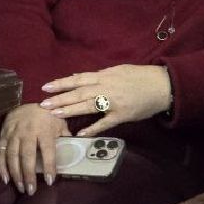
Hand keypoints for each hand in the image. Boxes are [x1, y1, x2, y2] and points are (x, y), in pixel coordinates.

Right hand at [0, 103, 65, 194]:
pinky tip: (6, 179)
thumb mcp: (60, 123)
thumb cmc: (47, 116)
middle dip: (28, 175)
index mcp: (44, 130)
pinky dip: (2, 166)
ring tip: (21, 188)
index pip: (47, 151)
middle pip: (27, 156)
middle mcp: (28, 132)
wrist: (27, 101)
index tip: (50, 181)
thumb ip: (66, 138)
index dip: (48, 166)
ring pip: (13, 156)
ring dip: (16, 174)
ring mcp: (13, 133)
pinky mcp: (3, 134)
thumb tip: (76, 153)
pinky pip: (1, 152)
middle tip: (31, 191)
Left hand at [40, 64, 171, 135]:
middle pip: (79, 93)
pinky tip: (81, 133)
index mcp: (104, 76)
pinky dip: (93, 128)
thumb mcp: (116, 70)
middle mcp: (106, 88)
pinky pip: (105, 123)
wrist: (161, 86)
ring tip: (55, 114)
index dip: (61, 83)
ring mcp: (113, 102)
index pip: (77, 79)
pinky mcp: (122, 116)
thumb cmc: (138, 76)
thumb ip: (96, 75)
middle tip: (43, 104)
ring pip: (89, 106)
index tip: (45, 87)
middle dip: (60, 98)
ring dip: (71, 110)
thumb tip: (75, 77)